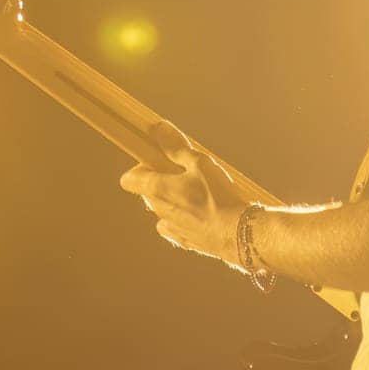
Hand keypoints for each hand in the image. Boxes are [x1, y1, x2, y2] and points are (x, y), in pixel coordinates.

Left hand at [119, 121, 248, 267]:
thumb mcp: (200, 163)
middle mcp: (158, 210)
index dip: (141, 168)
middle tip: (186, 173)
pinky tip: (203, 213)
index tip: (157, 161)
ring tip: (199, 193)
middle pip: (148, 192)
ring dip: (173, 199)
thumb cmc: (219, 195)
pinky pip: (175, 226)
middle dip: (161, 180)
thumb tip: (158, 129)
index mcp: (157, 189)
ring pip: (162, 209)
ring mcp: (170, 228)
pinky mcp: (184, 241)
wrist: (239, 232)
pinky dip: (184, 218)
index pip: (129, 180)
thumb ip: (176, 147)